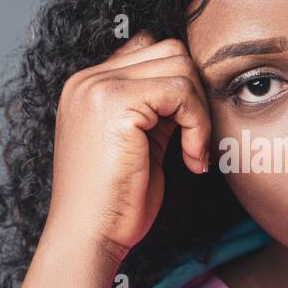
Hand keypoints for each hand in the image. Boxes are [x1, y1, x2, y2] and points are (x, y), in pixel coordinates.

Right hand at [42, 31, 211, 263]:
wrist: (88, 237)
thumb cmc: (113, 202)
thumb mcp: (138, 142)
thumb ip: (156, 109)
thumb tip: (192, 87)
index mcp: (88, 86)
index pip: (150, 49)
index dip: (180, 86)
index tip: (185, 130)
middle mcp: (88, 79)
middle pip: (170, 51)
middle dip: (195, 95)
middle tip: (195, 142)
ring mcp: (98, 87)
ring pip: (180, 67)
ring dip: (199, 112)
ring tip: (192, 153)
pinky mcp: (116, 103)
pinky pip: (181, 92)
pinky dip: (197, 125)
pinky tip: (191, 158)